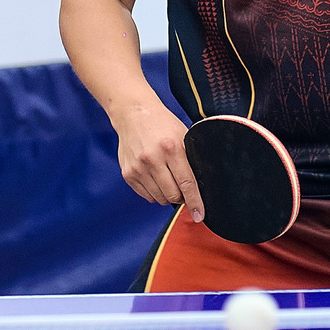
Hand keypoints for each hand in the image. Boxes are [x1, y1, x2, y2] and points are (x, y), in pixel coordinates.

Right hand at [113, 102, 201, 221]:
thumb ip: (191, 158)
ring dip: (168, 195)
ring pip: (160, 198)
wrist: (134, 115)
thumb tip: (201, 185)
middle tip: (183, 188)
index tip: (199, 215)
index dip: (195, 202)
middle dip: (181, 197)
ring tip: (168, 179)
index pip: (187, 183)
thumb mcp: (183, 135)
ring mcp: (138, 168)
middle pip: (173, 195)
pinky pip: (147, 196)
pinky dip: (155, 193)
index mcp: (171, 148)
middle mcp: (153, 159)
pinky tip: (156, 178)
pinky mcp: (128, 174)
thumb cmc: (162, 124)